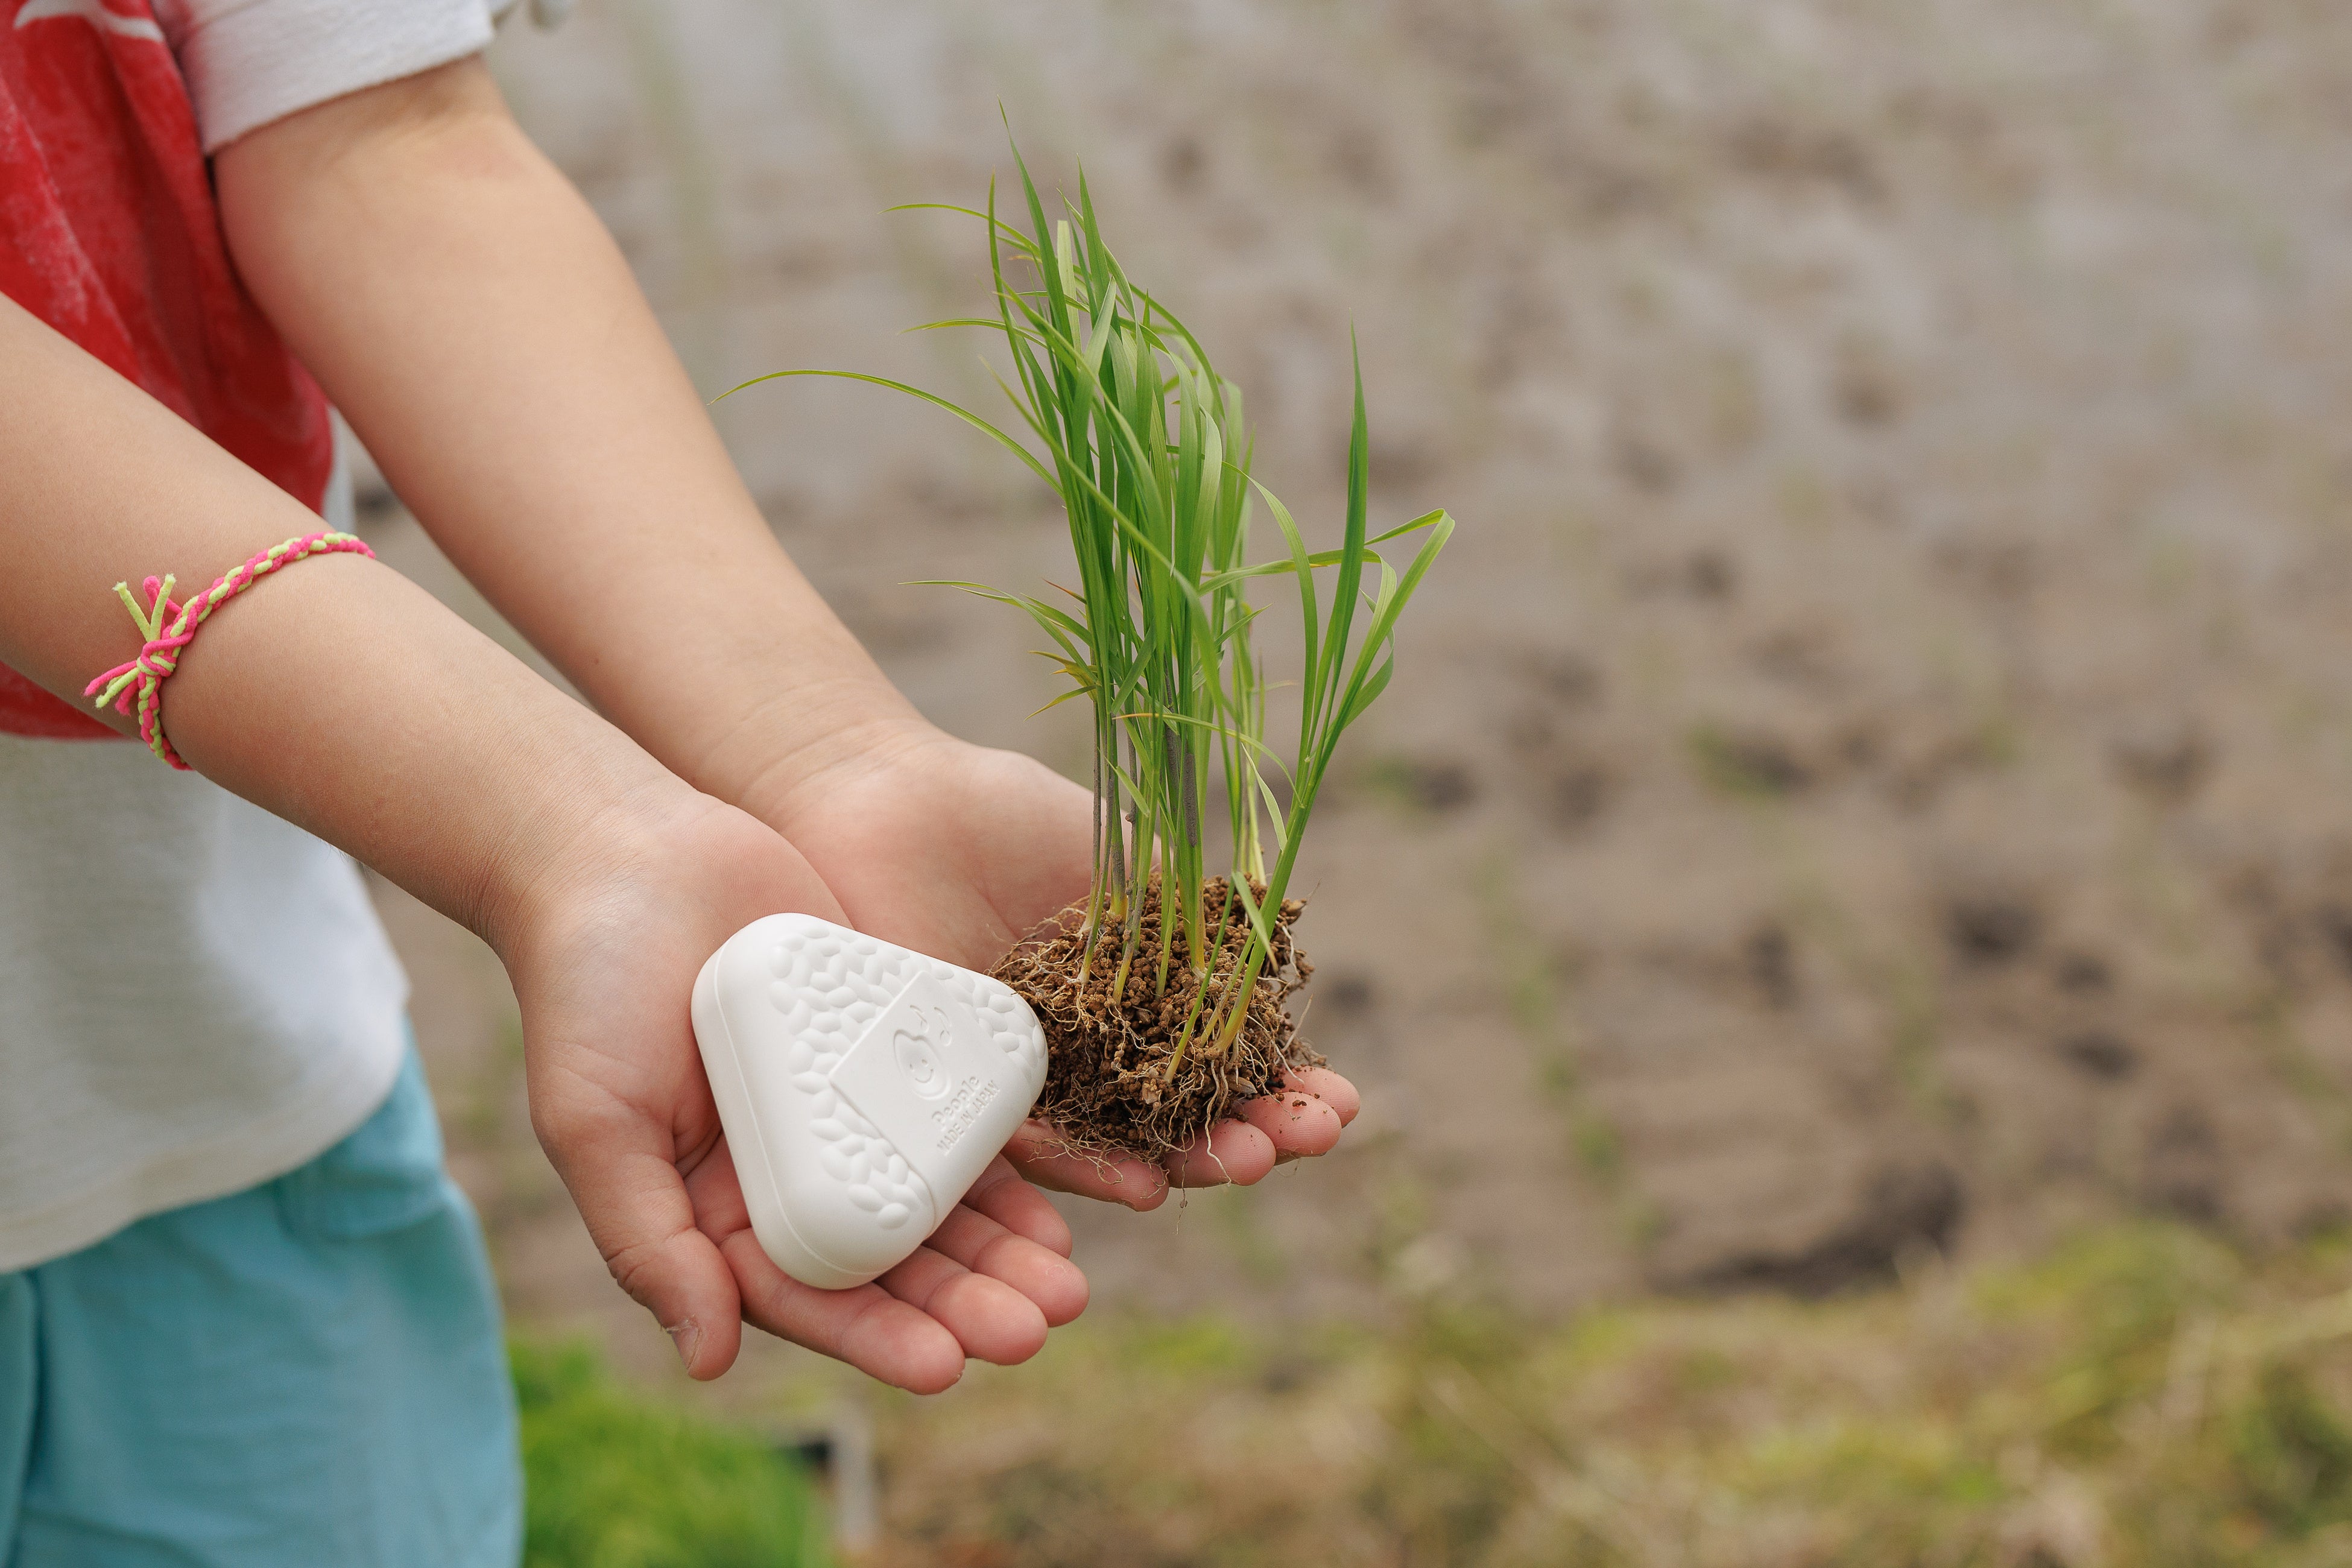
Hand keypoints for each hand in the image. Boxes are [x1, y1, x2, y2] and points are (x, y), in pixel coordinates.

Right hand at [503, 792, 1084, 1389]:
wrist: (627, 851)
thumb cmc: (585, 988)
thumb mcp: (595, 1122)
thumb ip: (648, 1239)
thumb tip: (707, 1361)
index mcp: (720, 1214)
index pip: (812, 1298)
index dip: (878, 1337)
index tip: (946, 1367)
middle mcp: (796, 1171)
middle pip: (896, 1260)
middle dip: (967, 1300)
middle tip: (1041, 1326)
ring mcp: (848, 1104)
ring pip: (940, 1193)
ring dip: (1006, 1243)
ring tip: (1069, 1281)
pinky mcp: (888, 1037)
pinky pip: (955, 1101)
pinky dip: (1010, 1144)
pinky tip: (1068, 1173)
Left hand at [746, 719, 1360, 1202]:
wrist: (889, 798)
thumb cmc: (1003, 816)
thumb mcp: (1123, 863)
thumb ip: (1188, 922)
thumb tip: (1270, 978)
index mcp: (1139, 1001)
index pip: (1225, 1061)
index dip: (1284, 1085)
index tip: (1339, 1101)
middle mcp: (1091, 1055)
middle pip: (1185, 1118)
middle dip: (1255, 1133)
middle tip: (1307, 1138)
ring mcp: (1030, 1080)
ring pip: (1120, 1144)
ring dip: (1191, 1163)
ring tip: (1254, 1161)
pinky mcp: (959, 1092)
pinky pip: (1028, 1147)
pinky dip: (1089, 1169)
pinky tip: (1147, 1185)